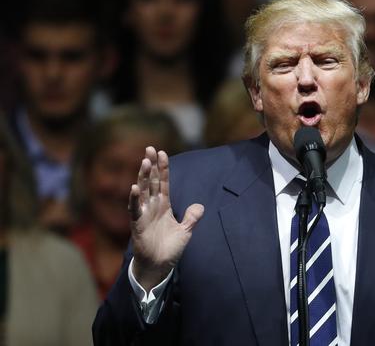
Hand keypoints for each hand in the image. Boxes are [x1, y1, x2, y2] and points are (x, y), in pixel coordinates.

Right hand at [128, 146, 203, 290]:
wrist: (160, 266)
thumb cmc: (170, 248)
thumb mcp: (186, 231)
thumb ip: (192, 217)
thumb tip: (200, 206)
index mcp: (164, 206)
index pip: (163, 183)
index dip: (163, 169)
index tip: (163, 153)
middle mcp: (152, 206)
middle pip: (151, 182)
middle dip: (151, 165)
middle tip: (150, 148)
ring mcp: (144, 214)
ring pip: (142, 191)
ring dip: (143, 176)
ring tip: (145, 161)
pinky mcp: (137, 224)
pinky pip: (134, 209)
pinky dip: (134, 199)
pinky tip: (134, 187)